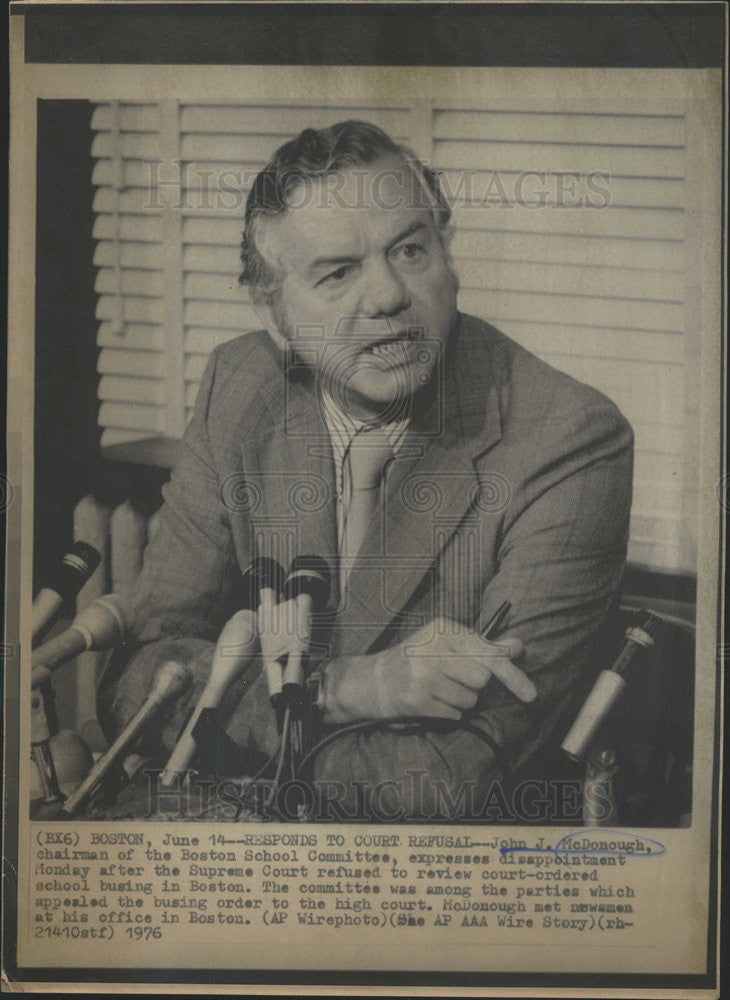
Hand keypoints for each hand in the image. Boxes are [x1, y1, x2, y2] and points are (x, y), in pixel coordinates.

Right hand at [324, 617, 534, 722]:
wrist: (376, 680)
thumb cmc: (420, 659)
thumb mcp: (451, 645)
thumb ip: (486, 646)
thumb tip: (519, 645)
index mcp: (443, 628)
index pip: (488, 654)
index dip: (512, 675)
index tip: (531, 694)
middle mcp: (432, 648)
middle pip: (482, 679)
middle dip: (473, 684)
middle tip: (452, 677)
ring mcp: (422, 675)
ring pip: (470, 699)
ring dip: (460, 699)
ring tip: (439, 689)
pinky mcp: (417, 700)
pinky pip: (455, 713)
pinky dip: (449, 711)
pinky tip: (431, 700)